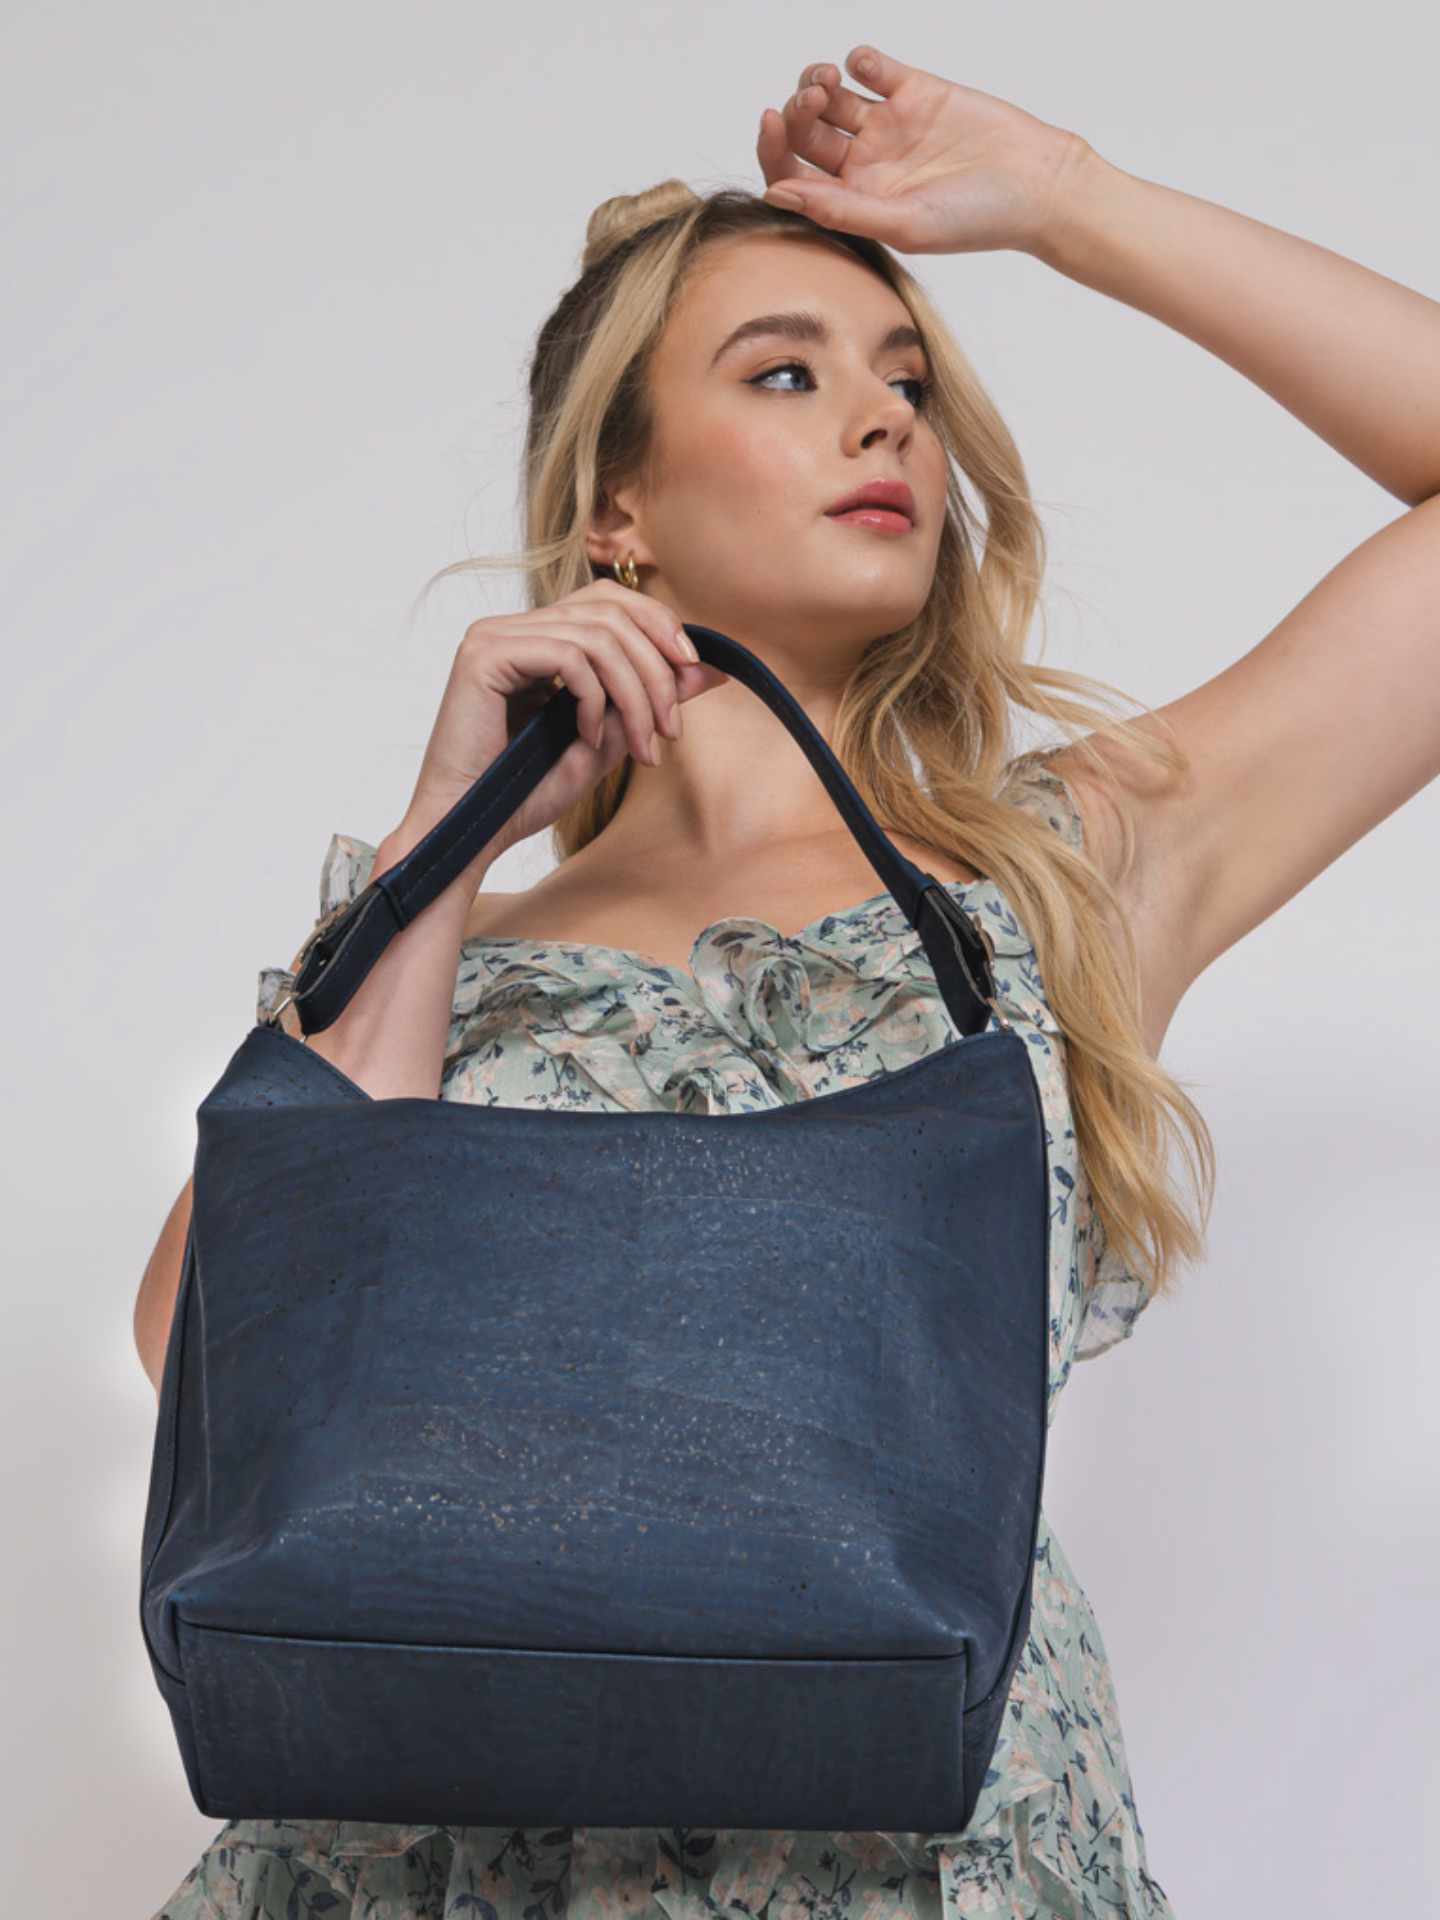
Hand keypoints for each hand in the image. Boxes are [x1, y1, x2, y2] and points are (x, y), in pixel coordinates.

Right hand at [400, 580, 728, 859]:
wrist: (469, 831)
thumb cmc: (524, 794)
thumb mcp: (605, 742)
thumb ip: (648, 701)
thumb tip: (710, 671)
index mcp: (537, 639)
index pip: (611, 602)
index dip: (661, 628)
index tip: (694, 677)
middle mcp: (514, 628)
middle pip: (610, 608)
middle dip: (657, 667)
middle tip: (671, 729)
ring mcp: (495, 636)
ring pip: (598, 635)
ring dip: (636, 694)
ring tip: (641, 746)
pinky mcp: (483, 654)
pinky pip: (567, 655)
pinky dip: (593, 698)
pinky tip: (587, 735)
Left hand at [757, 45, 1091, 256]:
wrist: (1038, 185)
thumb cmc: (976, 221)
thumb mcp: (903, 223)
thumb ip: (839, 209)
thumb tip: (775, 193)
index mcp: (853, 202)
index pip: (793, 173)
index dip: (773, 148)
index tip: (773, 122)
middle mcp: (865, 164)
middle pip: (805, 131)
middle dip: (796, 110)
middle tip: (815, 99)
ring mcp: (889, 126)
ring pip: (831, 95)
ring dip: (817, 80)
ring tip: (832, 80)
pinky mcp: (915, 91)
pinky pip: (871, 67)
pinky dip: (859, 59)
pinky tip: (867, 67)